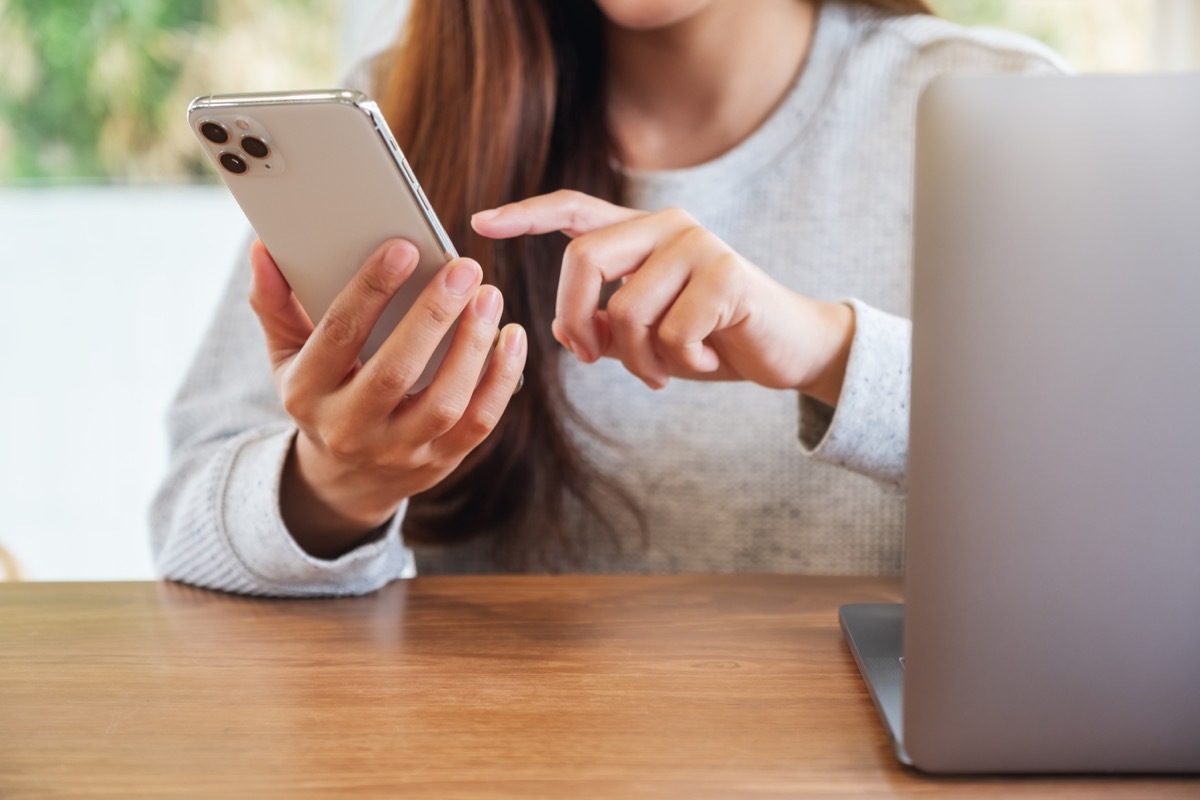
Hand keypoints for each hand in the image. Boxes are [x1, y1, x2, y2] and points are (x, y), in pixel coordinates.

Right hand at [248, 238, 526, 557]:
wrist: (346, 480)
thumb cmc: (321, 396)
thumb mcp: (288, 357)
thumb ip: (276, 304)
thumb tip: (264, 249)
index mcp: (308, 393)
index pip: (339, 335)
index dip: (371, 289)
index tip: (404, 247)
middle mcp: (351, 428)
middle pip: (395, 371)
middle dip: (433, 316)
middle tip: (464, 268)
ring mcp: (399, 451)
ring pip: (444, 402)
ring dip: (473, 346)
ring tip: (490, 296)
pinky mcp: (440, 461)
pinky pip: (478, 422)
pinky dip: (500, 379)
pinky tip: (512, 337)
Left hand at [471, 190, 852, 403]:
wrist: (788, 349)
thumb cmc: (713, 338)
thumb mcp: (650, 334)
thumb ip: (606, 324)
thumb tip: (567, 333)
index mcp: (642, 233)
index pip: (574, 210)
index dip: (526, 216)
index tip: (479, 223)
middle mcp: (667, 225)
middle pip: (583, 260)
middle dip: (576, 320)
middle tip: (593, 360)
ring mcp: (698, 245)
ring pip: (625, 310)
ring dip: (638, 360)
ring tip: (665, 372)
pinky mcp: (727, 275)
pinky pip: (672, 334)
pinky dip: (681, 365)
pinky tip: (707, 360)